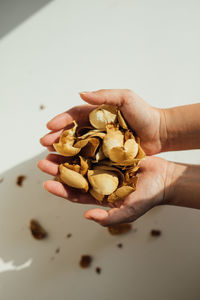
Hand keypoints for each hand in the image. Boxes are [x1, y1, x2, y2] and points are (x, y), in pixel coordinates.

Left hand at [38, 155, 169, 225]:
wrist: (163, 178)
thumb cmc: (148, 197)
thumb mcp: (129, 211)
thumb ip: (109, 218)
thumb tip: (87, 216)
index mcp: (99, 195)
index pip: (75, 194)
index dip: (61, 190)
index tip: (47, 184)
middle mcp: (98, 180)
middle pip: (74, 175)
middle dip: (58, 169)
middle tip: (43, 162)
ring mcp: (103, 165)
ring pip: (81, 160)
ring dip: (67, 155)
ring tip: (53, 148)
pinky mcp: (111, 153)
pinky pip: (95, 147)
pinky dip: (84, 144)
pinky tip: (74, 138)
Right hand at [40, 89, 165, 154]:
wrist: (161, 132)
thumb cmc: (144, 113)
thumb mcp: (126, 98)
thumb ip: (104, 96)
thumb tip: (80, 93)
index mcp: (96, 113)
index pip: (74, 115)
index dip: (61, 120)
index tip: (49, 126)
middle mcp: (95, 128)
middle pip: (72, 133)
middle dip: (56, 137)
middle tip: (44, 144)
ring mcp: (100, 143)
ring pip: (77, 147)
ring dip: (63, 152)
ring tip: (50, 157)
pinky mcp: (107, 156)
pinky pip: (90, 159)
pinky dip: (78, 163)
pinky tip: (68, 168)